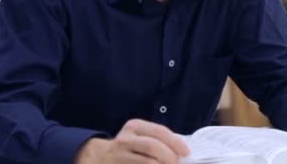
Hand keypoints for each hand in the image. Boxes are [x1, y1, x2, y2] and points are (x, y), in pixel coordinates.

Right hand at [75, 119, 189, 163]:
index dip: (175, 142)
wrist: (100, 157)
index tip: (186, 152)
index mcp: (135, 126)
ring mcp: (119, 154)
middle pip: (152, 146)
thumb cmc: (129, 147)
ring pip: (146, 162)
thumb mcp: (140, 136)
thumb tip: (182, 152)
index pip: (159, 131)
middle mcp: (125, 138)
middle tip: (177, 163)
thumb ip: (158, 140)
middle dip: (169, 156)